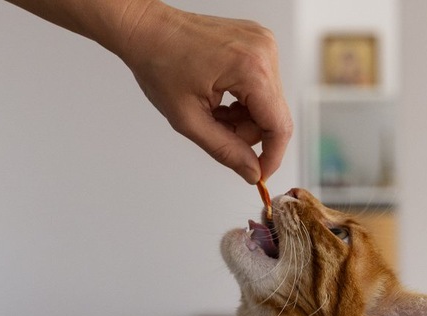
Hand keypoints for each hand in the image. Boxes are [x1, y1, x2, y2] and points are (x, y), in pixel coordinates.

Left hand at [114, 4, 292, 183]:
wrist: (147, 30)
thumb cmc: (159, 65)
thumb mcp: (188, 119)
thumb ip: (225, 150)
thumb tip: (252, 172)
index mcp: (251, 68)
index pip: (279, 126)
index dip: (271, 157)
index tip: (258, 174)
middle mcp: (265, 51)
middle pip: (274, 115)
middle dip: (247, 133)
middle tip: (214, 130)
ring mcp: (263, 44)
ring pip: (267, 103)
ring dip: (243, 117)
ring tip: (211, 109)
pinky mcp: (258, 43)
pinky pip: (262, 85)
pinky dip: (242, 99)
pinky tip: (218, 96)